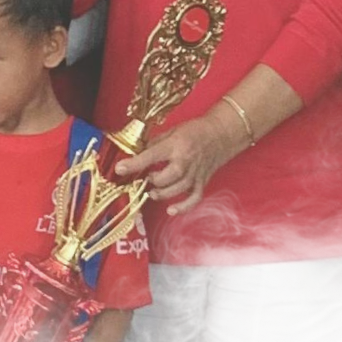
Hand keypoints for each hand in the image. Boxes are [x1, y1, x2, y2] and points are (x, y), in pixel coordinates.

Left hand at [114, 110, 244, 215]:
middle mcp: (186, 161)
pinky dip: (183, 207)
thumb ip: (155, 143)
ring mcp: (195, 173)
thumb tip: (138, 153)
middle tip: (146, 178)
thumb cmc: (196, 130)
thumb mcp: (172, 131)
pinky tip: (171, 210)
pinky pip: (194, 198)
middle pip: (166, 177)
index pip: (151, 156)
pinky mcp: (202, 182)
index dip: (134, 164)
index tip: (120, 169)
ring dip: (162, 193)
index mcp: (176, 145)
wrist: (221, 134)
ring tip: (153, 192)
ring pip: (178, 189)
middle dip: (152, 180)